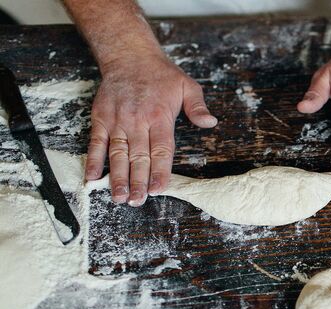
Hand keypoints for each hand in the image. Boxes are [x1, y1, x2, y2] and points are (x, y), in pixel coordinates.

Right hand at [86, 54, 216, 205]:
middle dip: (137, 182)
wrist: (129, 56)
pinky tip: (92, 177)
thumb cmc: (162, 75)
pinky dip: (93, 160)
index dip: (160, 171)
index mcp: (160, 117)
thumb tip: (210, 123)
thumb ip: (198, 107)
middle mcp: (137, 121)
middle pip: (138, 157)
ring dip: (117, 177)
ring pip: (117, 154)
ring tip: (119, 197)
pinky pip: (96, 142)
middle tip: (137, 202)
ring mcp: (117, 121)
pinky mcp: (101, 118)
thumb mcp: (187, 86)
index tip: (158, 189)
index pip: (161, 150)